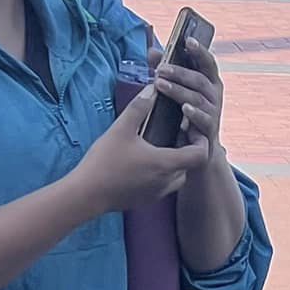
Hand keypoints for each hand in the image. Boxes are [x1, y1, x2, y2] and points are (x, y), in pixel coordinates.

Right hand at [70, 86, 211, 214]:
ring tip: (159, 145)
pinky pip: (165, 184)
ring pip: (179, 175)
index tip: (188, 127)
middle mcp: (169, 180)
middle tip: (175, 132)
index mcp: (167, 163)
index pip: (201, 154)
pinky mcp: (149, 199)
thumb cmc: (105, 160)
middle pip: (191, 164)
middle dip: (188, 147)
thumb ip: (139, 108)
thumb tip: (153, 90)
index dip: (201, 140)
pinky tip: (144, 161)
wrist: (88, 193)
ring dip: (176, 160)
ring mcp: (159, 192)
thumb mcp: (120, 129)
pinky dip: (164, 171)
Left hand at [152, 37, 226, 159]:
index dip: (200, 50)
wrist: (196, 145)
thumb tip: (152, 51)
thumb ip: (165, 69)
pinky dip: (194, 113)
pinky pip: (204, 119)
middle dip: (179, 72)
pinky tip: (184, 108)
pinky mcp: (210, 129)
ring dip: (178, 89)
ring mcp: (214, 111)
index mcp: (208, 80)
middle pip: (199, 79)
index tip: (188, 39)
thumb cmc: (183, 109)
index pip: (207, 62)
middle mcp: (214, 94)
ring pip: (198, 97)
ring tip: (159, 84)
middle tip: (160, 69)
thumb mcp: (176, 87)